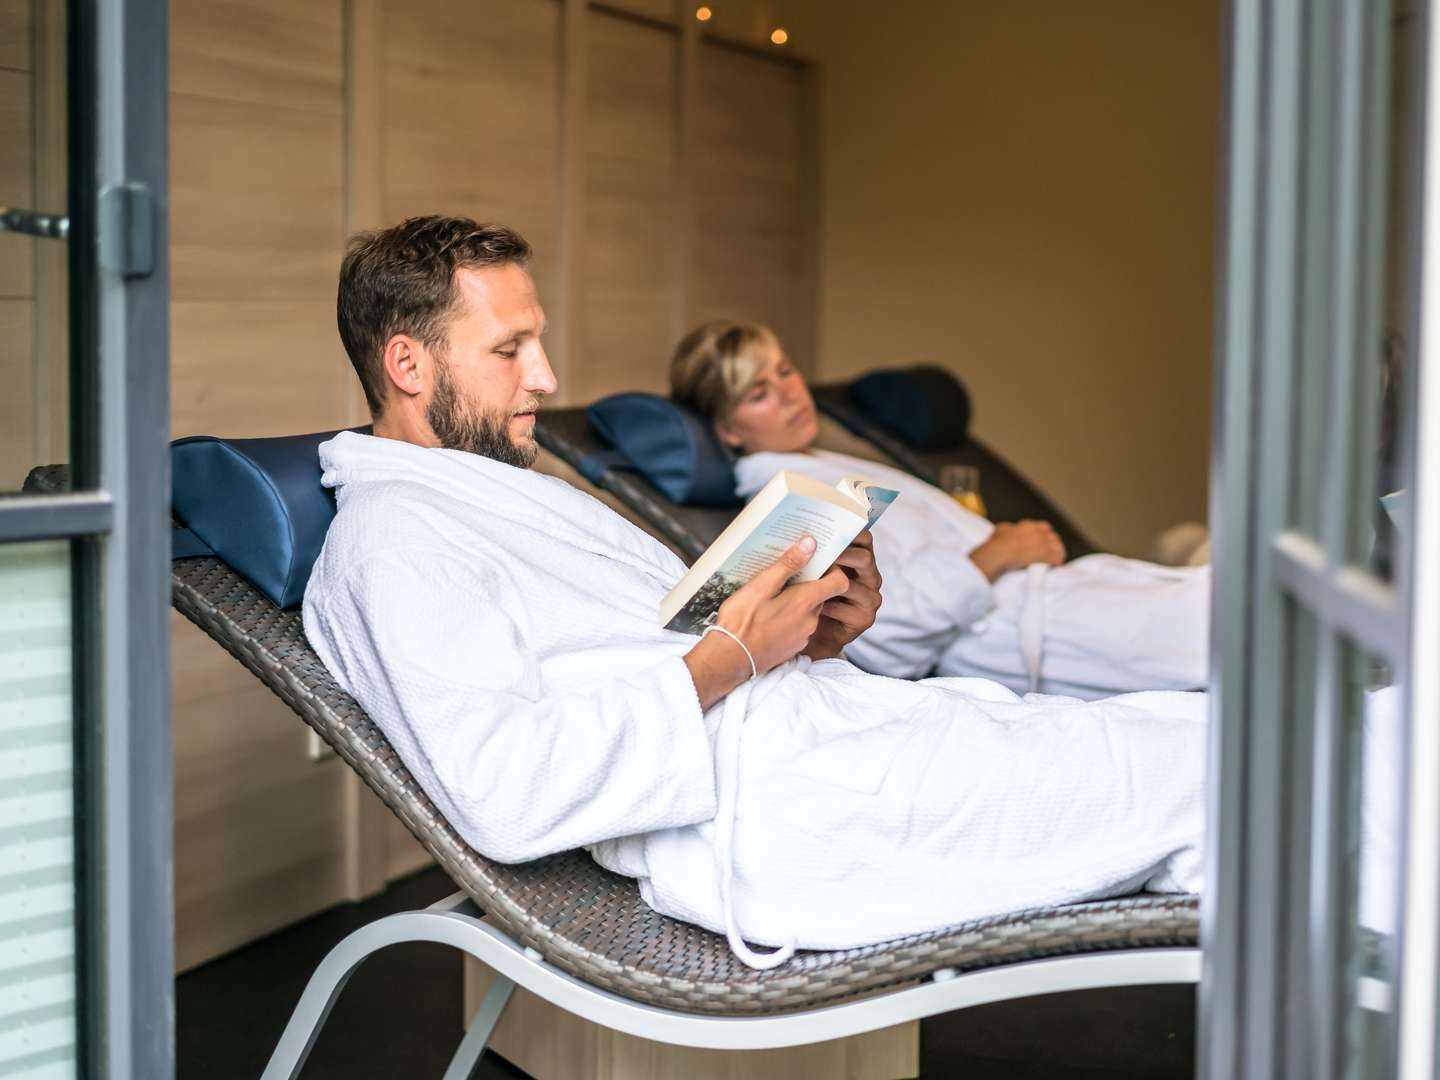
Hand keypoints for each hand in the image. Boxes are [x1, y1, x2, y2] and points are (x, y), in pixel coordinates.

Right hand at [683, 534, 848, 708]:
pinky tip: (769, 618)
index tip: (815, 563)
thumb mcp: (761, 585)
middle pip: (821, 596)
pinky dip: (790, 620)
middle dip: (807, 585)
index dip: (833, 570)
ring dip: (796, 603)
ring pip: (809, 611)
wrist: (728, 660)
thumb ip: (788, 564)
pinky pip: (799, 627)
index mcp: (806, 602)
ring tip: (771, 598)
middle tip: (784, 577)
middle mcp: (811, 621)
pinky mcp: (793, 648)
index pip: (839, 582)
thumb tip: (811, 543)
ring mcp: (803, 636)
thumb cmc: (741, 621)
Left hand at [803, 529, 881, 660]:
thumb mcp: (810, 570)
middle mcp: (870, 577)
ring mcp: (870, 599)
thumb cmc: (807, 594)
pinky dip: (828, 606)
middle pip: (864, 558)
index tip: (831, 526)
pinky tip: (811, 604)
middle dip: (841, 554)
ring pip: (855, 585)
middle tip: (817, 551)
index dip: (851, 531)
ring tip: (809, 579)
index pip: (864, 538)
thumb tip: (797, 534)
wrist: (809, 631)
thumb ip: (812, 554)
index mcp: (860, 560)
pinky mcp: (864, 618)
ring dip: (831, 582)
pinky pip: (847, 610)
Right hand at [967, 520, 1064, 581]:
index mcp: (1027, 525)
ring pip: (1058, 545)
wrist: (999, 552)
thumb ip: (1008, 528)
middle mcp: (1038, 532)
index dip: (1043, 535)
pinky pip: (1059, 557)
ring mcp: (1043, 543)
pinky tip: (1055, 566)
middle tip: (1046, 553)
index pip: (1043, 527)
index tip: (1040, 542)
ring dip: (1056, 552)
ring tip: (1053, 560)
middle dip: (1051, 544)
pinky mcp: (1047, 554)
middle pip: (1052, 536)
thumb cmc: (997, 543)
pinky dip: (1058, 561)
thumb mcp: (1001, 530)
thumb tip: (1008, 530)